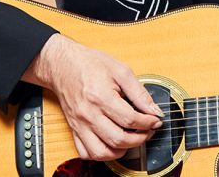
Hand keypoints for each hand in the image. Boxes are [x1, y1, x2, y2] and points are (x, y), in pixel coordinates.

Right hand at [22, 33, 162, 160]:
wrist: (62, 64)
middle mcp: (89, 114)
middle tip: (148, 131)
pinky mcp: (74, 129)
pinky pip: (86, 152)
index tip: (155, 120)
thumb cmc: (89, 64)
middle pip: (118, 139)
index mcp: (101, 97)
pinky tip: (112, 145)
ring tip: (131, 140)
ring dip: (120, 151)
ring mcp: (80, 124)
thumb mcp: (120, 70)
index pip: (130, 119)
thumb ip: (138, 92)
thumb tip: (153, 109)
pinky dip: (101, 154)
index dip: (148, 122)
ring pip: (101, 152)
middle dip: (139, 139)